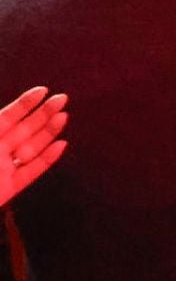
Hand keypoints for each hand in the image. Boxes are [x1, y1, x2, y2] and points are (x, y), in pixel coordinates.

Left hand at [0, 87, 67, 207]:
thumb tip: (0, 115)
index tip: (42, 91)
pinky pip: (31, 172)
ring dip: (48, 133)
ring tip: (64, 117)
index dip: (23, 105)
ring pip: (30, 148)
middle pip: (22, 130)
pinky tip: (61, 146)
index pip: (6, 118)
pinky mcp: (9, 188)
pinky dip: (47, 160)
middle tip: (62, 99)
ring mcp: (2, 170)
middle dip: (42, 114)